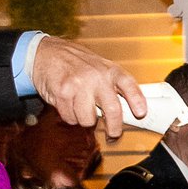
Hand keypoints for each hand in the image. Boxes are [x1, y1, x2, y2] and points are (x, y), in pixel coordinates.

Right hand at [31, 35, 146, 139]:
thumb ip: (115, 86)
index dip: (137, 101)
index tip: (141, 113)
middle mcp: (97, 77)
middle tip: (113, 135)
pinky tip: (69, 104)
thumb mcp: (102, 68)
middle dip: (114, 129)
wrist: (46, 53)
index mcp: (111, 71)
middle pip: (113, 111)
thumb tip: (130, 111)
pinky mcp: (62, 92)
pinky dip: (70, 116)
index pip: (130, 86)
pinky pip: (70, 117)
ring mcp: (79, 85)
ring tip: (82, 109)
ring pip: (89, 120)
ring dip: (85, 120)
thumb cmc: (77, 64)